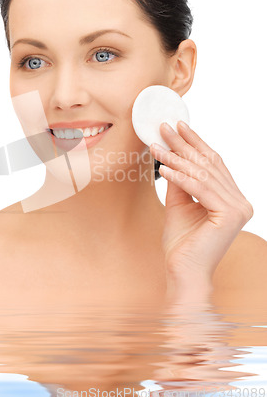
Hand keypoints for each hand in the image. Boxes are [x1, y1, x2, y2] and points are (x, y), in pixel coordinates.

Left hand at [150, 121, 253, 288]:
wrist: (182, 271)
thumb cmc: (181, 242)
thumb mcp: (178, 203)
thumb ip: (179, 179)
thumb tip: (171, 152)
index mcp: (232, 198)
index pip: (213, 164)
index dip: (195, 142)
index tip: (178, 126)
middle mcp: (241, 202)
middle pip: (208, 165)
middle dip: (184, 145)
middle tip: (164, 128)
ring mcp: (239, 209)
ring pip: (202, 175)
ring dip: (176, 158)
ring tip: (157, 146)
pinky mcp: (230, 215)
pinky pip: (199, 189)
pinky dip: (179, 177)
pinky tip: (163, 167)